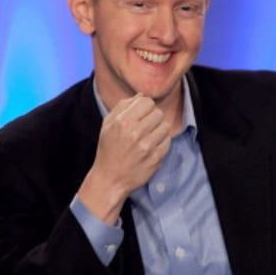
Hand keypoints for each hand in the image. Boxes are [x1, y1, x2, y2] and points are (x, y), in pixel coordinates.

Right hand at [78, 94, 171, 223]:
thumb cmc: (108, 150)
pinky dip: (162, 142)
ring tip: (149, 137)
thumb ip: (122, 107)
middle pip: (158, 113)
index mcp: (122, 121)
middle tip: (146, 128)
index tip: (142, 115)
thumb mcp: (107, 125)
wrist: (110, 179)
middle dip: (153, 119)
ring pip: (165, 126)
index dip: (146, 107)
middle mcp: (135, 132)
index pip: (147, 102)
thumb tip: (141, 95)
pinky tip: (152, 147)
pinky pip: (168, 141)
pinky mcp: (155, 158)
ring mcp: (146, 146)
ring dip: (159, 130)